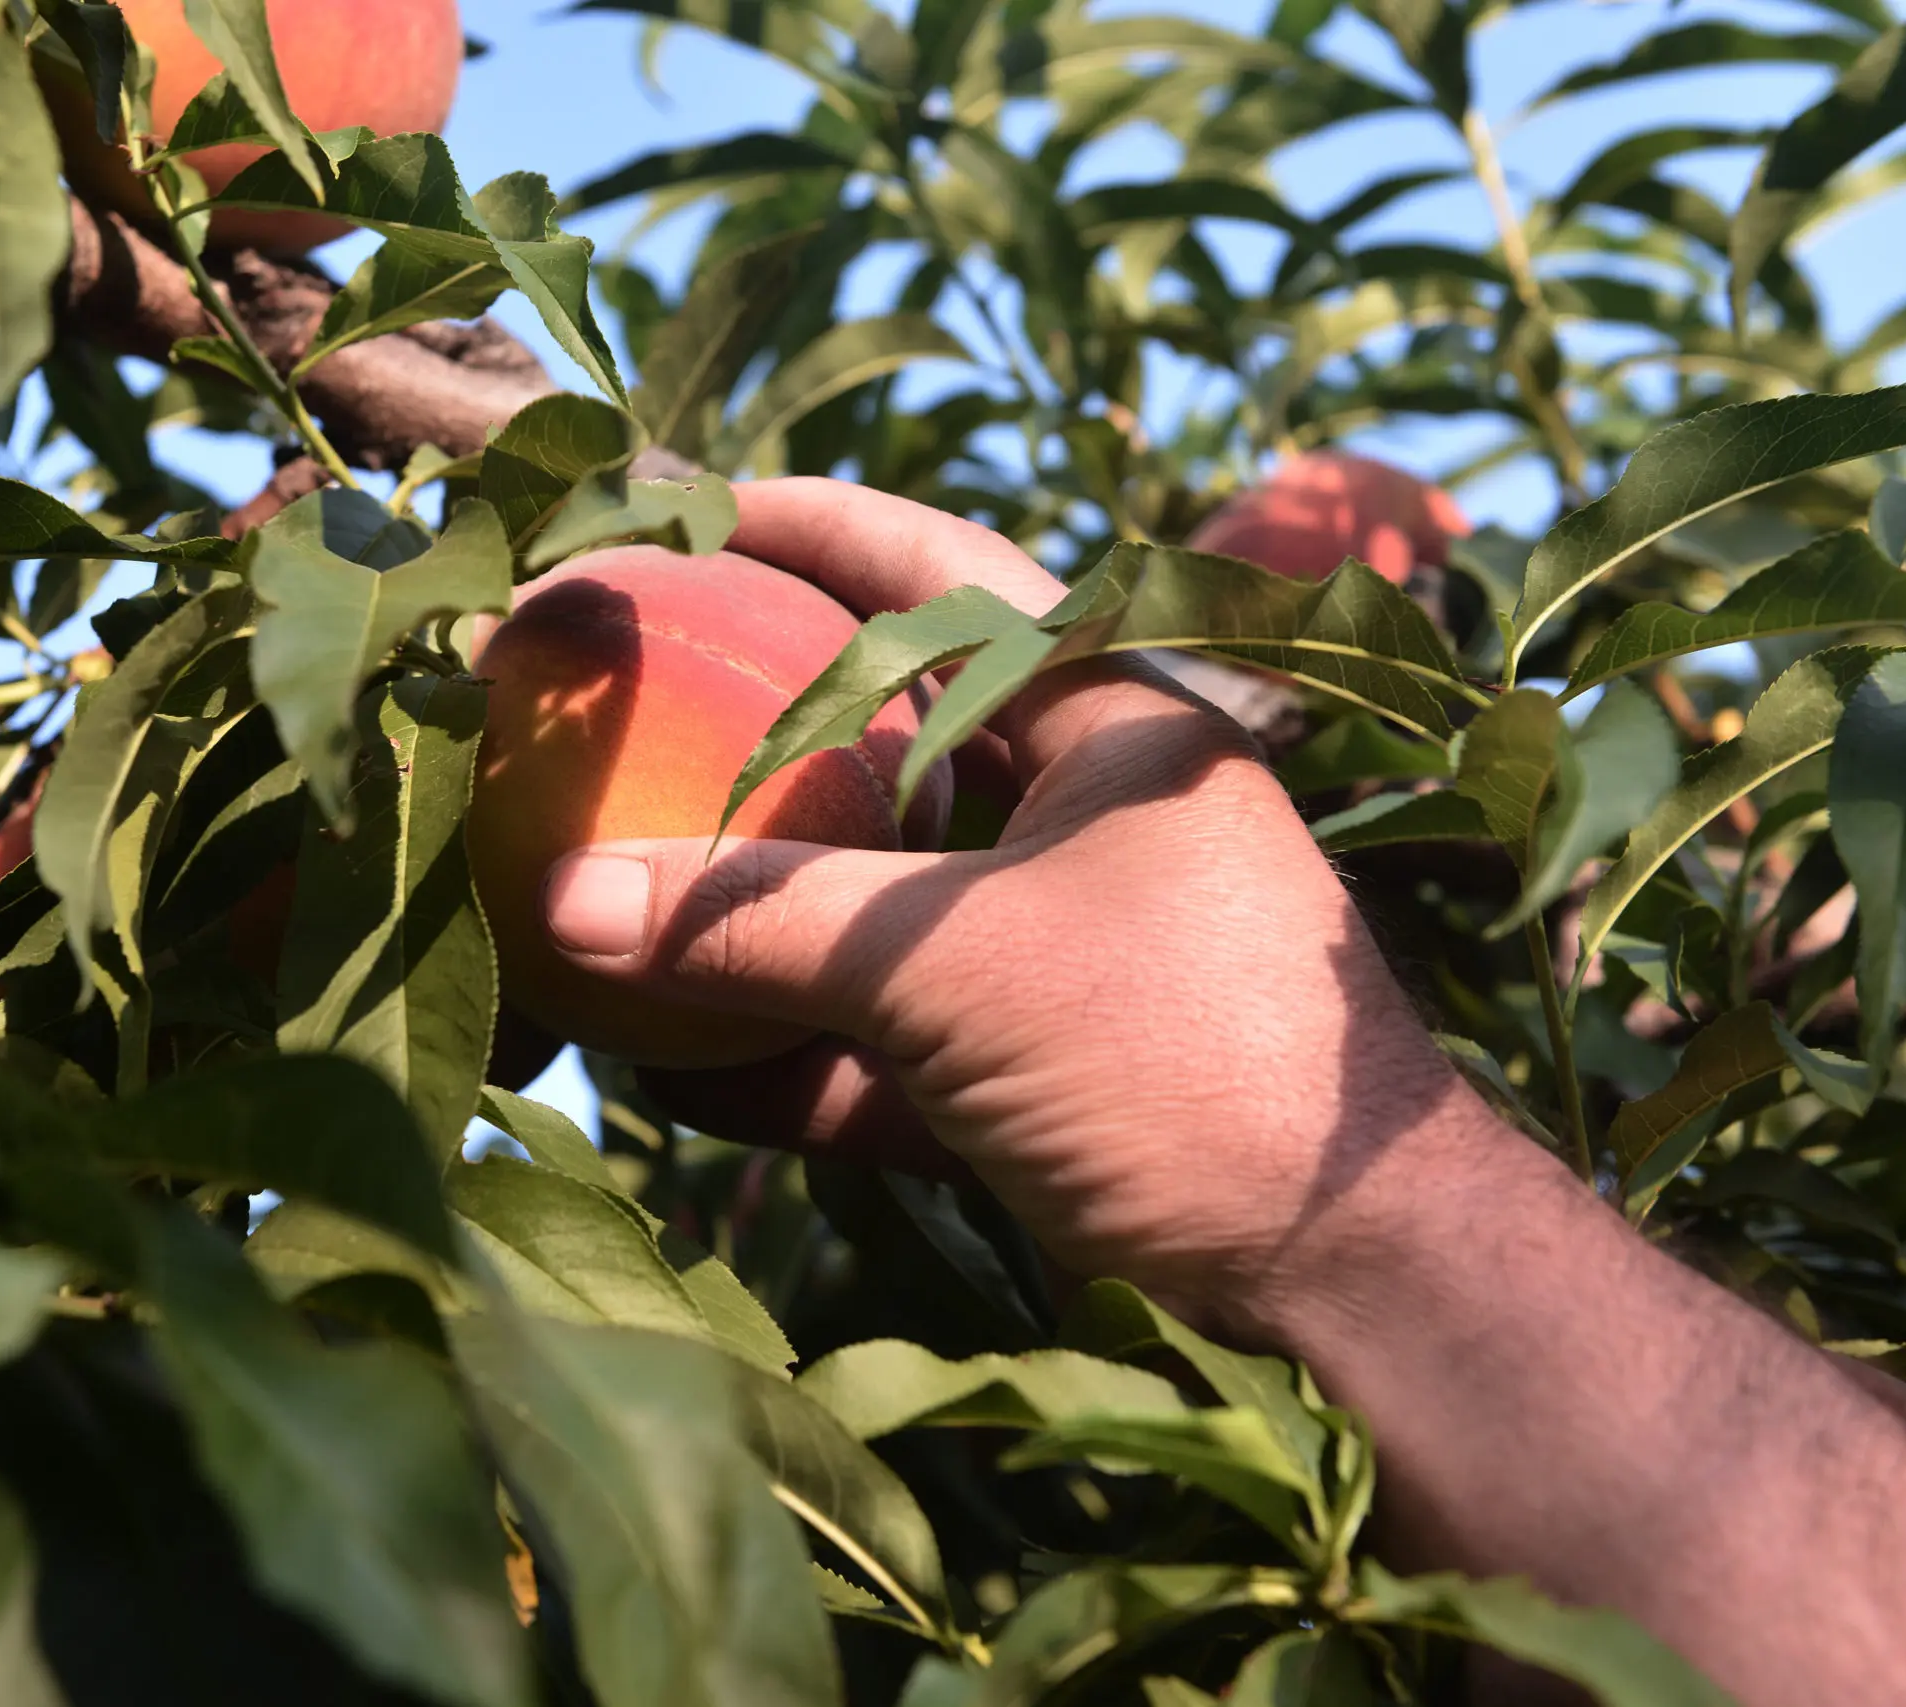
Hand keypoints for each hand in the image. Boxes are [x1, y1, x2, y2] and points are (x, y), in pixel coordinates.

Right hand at [538, 477, 1533, 1339]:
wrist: (1347, 1270)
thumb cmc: (1180, 1047)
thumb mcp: (952, 963)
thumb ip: (754, 925)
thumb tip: (557, 896)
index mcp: (1105, 725)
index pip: (937, 577)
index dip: (809, 526)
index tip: (681, 504)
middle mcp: (1079, 817)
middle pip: (883, 740)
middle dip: (749, 729)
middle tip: (619, 696)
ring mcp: (1055, 946)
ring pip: (869, 899)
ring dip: (745, 910)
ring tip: (604, 886)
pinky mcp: (1028, 1069)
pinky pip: (875, 1037)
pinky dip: (779, 1054)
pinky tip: (667, 1073)